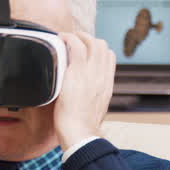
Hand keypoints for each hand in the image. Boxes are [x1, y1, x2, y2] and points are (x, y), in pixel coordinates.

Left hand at [53, 32, 114, 150]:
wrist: (80, 133)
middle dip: (88, 38)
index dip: (98, 50)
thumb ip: (92, 98)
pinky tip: (60, 39)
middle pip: (103, 46)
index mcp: (107, 85)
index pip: (109, 58)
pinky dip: (68, 38)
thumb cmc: (83, 128)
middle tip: (74, 40)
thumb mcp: (94, 110)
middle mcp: (102, 76)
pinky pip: (76, 45)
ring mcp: (92, 73)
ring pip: (92, 42)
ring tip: (66, 37)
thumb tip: (84, 96)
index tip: (86, 50)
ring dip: (78, 35)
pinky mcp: (77, 72)